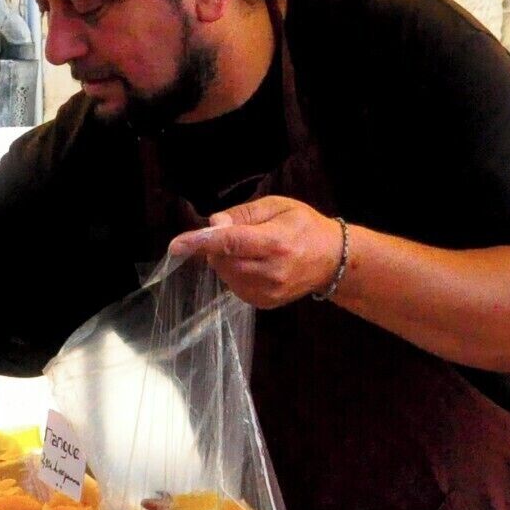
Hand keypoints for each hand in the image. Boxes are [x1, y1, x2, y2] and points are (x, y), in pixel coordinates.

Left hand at [166, 195, 345, 307]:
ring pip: (224, 275)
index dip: (201, 243)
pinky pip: (233, 286)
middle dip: (216, 247)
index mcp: (276, 243)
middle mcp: (271, 272)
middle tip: (236, 234)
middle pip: (222, 261)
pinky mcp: (263, 303)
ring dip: (225, 260)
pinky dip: (234, 272)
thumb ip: (243, 213)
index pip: (231, 243)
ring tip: (250, 249)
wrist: (333, 260)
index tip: (176, 245)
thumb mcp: (278, 206)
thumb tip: (214, 223)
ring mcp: (267, 292)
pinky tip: (253, 264)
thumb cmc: (304, 226)